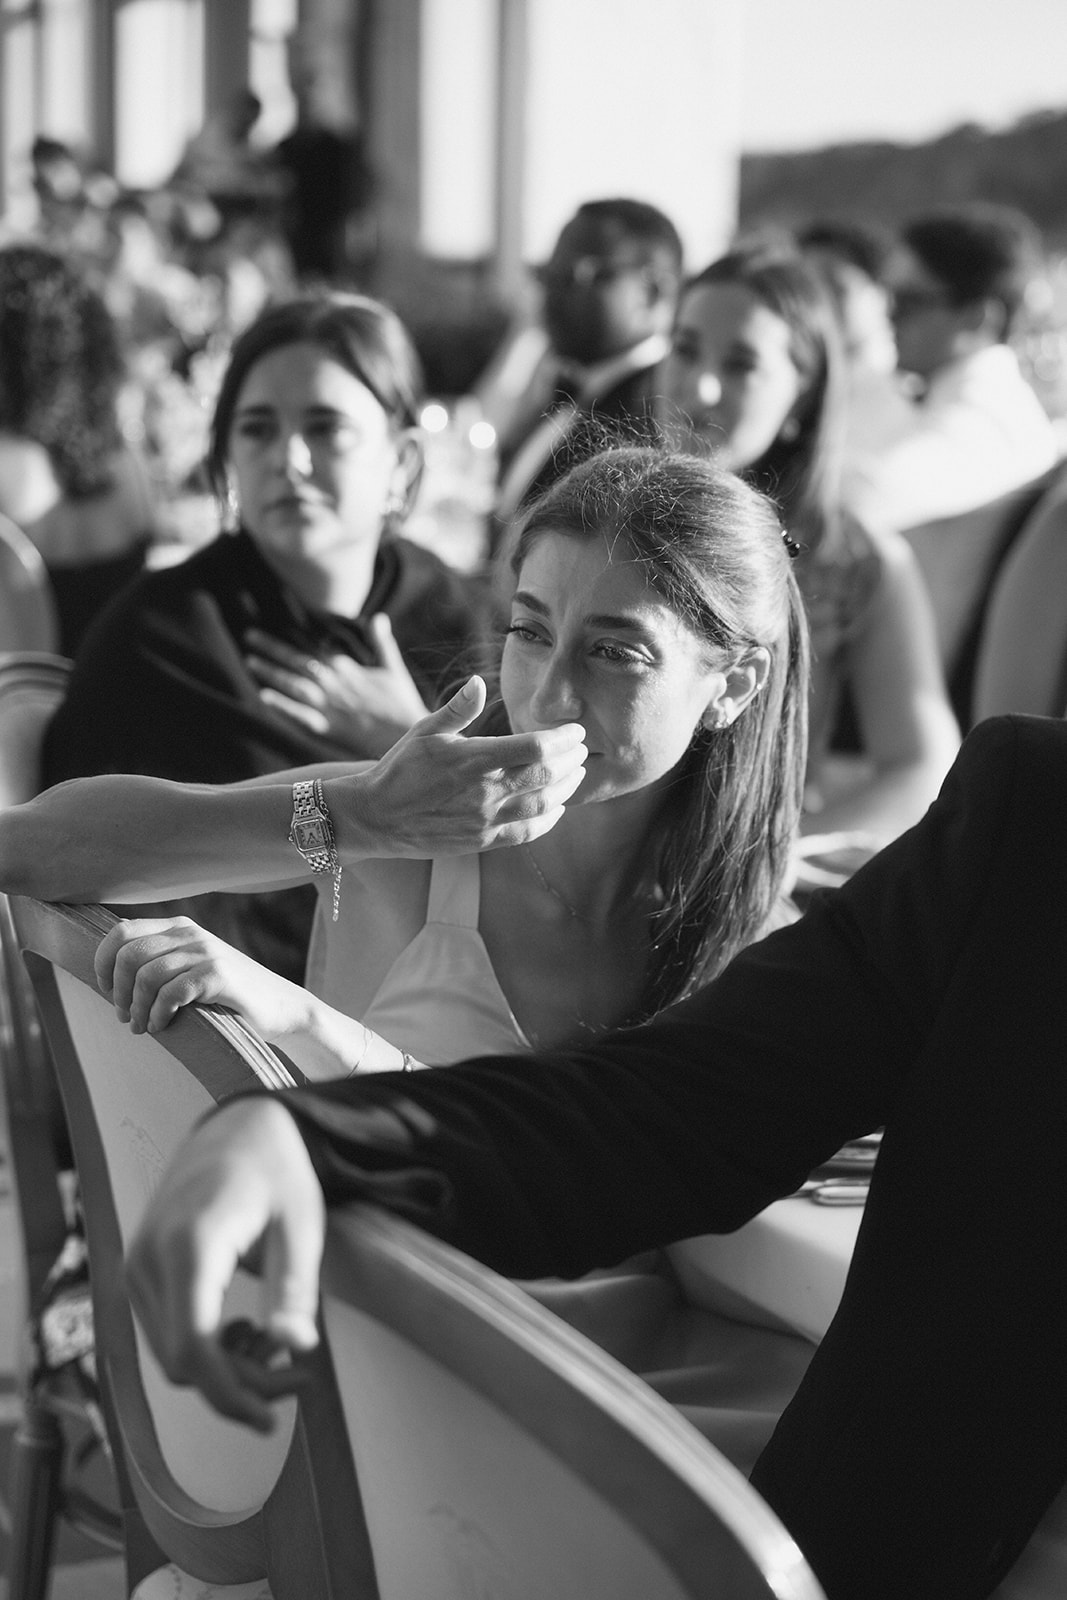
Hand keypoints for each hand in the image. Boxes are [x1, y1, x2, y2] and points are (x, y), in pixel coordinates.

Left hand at [95, 915, 311, 1041]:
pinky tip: (162, 1025)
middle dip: (117, 990)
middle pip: (128, 954)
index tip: (105, 990)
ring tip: (142, 1027)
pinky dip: (159, 1013)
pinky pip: (172, 992)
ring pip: (147, 975)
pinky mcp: (219, 975)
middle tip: (123, 1015)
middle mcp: (190, 934)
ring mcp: (206, 952)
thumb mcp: (192, 968)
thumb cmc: (230, 995)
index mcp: (179, 928)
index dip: (103, 962)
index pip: (121, 931)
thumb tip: (112, 971)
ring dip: (137, 1007)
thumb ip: (161, 961)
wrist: (281, 1008)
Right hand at [125, 1098, 324, 1430]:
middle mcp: (149, 1260)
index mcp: (191, 1244)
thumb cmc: (276, 1171)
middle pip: (183, 1363)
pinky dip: (206, 1349)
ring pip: (172, 1357)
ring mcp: (136, 1268)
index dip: (230, 1395)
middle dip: (241, 1384)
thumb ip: (295, 1289)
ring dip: (225, 1369)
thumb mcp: (302, 1225)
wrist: (237, 1130)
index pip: (194, 1347)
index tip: (271, 1418)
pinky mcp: (138, 1274)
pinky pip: (166, 1335)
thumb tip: (295, 1349)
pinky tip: (245, 1329)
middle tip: (298, 1374)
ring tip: (274, 1342)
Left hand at [244, 615, 429, 755]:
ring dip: (272, 672)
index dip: (291, 637)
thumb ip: (382, 642)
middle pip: (298, 662)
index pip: (313, 648)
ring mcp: (331, 706)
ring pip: (295, 684)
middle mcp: (336, 684)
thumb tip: (379, 616)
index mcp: (348, 668)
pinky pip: (301, 716)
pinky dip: (283, 706)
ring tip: (250, 661)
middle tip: (249, 636)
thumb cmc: (402, 703)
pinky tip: (263, 696)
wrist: (409, 736)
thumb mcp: (394, 668)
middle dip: (273, 648)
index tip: (272, 626)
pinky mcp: (329, 728)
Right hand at [335, 674, 587, 856]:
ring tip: (577, 774)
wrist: (376, 816)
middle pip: (547, 775)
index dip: (563, 739)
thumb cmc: (400, 768)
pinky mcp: (483, 840)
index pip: (535, 747)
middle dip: (572, 761)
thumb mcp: (425, 730)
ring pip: (544, 805)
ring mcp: (486, 819)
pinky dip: (550, 819)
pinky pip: (528, 832)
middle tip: (583, 750)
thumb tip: (480, 682)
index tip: (576, 732)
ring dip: (567, 788)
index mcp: (474, 759)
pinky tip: (557, 807)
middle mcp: (485, 791)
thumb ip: (458, 708)